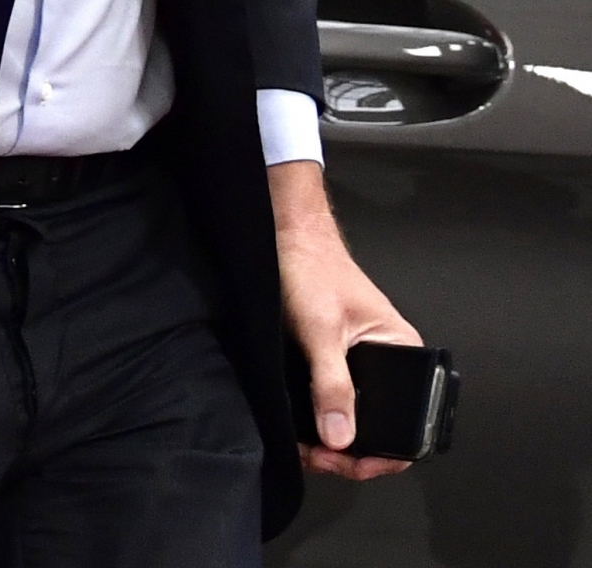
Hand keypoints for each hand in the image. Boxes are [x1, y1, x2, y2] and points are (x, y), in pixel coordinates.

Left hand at [268, 160, 422, 482]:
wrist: (286, 235)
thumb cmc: (312, 268)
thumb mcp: (321, 330)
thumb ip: (333, 384)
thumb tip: (340, 438)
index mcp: (403, 350)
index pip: (408, 422)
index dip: (377, 452)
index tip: (343, 460)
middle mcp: (388, 359)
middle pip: (379, 426)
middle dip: (348, 452)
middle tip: (314, 457)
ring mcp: (362, 362)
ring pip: (354, 418)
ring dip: (330, 441)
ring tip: (305, 448)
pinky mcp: (337, 359)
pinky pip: (336, 401)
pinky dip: (320, 421)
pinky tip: (301, 430)